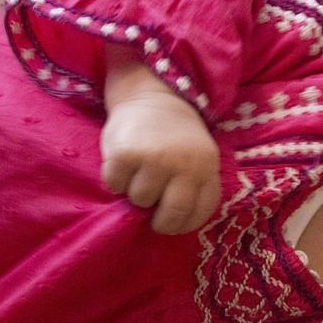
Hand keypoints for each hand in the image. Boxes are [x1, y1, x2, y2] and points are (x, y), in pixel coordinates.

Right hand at [99, 70, 220, 233]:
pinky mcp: (125, 154)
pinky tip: (124, 167)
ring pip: (141, 200)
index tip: (175, 224)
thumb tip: (177, 224)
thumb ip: (195, 187)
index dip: (185, 225)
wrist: (154, 97)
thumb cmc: (176, 138)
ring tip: (139, 177)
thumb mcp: (199, 159)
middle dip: (161, 223)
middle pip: (171, 215)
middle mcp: (183, 165)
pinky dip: (116, 182)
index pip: (199, 213)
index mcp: (206, 169)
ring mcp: (154, 159)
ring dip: (137, 195)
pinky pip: (116, 185)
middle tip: (154, 218)